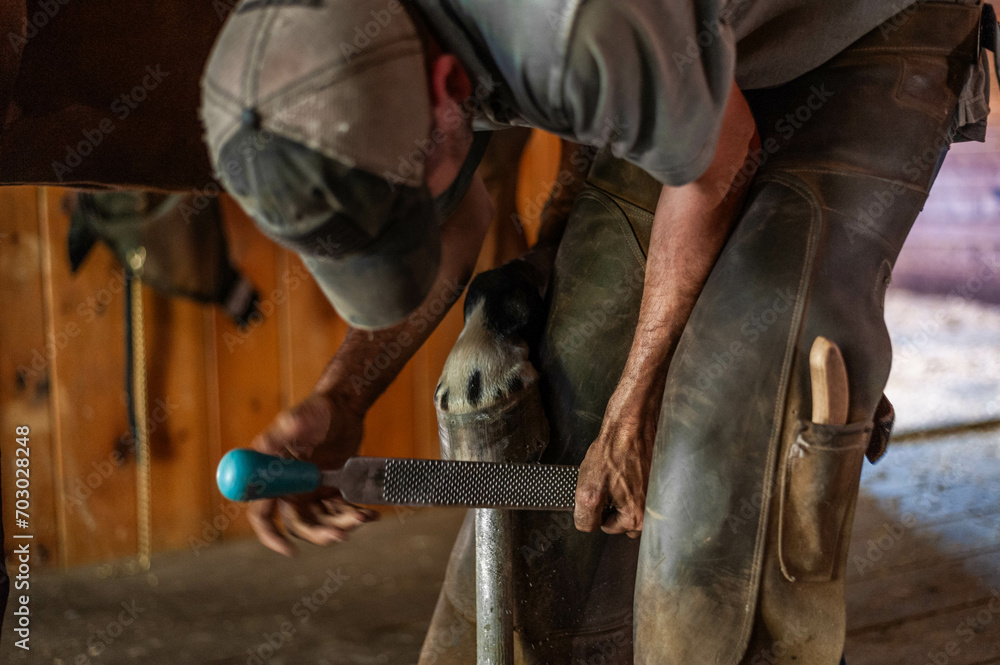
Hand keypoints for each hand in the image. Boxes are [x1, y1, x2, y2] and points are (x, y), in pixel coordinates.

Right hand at [247, 391, 377, 555]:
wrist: (344, 407)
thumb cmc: (316, 409)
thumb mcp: (299, 417)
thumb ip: (283, 431)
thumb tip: (265, 444)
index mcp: (273, 477)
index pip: (261, 514)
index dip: (270, 536)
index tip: (289, 551)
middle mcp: (289, 488)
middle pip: (298, 524)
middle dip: (319, 533)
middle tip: (340, 535)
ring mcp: (311, 492)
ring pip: (322, 522)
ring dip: (341, 526)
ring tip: (362, 517)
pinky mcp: (331, 490)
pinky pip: (341, 511)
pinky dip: (355, 514)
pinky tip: (370, 513)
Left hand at [573, 398, 656, 538]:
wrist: (631, 424)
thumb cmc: (612, 452)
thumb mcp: (588, 490)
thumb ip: (586, 517)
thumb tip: (590, 526)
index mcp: (637, 518)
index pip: (608, 527)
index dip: (598, 508)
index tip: (600, 488)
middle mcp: (652, 511)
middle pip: (622, 519)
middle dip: (612, 503)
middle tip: (608, 480)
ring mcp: (658, 495)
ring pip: (631, 504)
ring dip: (622, 492)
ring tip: (617, 471)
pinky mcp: (659, 480)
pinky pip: (640, 489)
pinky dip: (632, 480)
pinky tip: (627, 466)